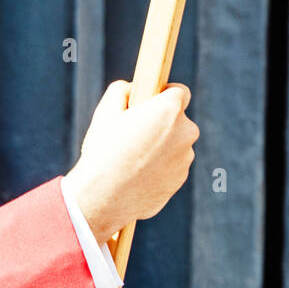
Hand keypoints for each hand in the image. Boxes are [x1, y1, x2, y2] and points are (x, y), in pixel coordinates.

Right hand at [64, 80, 199, 244]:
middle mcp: (185, 132)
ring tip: (132, 159)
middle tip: (135, 134)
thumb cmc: (103, 152)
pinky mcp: (180, 179)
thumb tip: (133, 90)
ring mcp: (185, 158)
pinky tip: (136, 175)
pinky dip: (159, 168)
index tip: (153, 103)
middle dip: (162, 124)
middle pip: (179, 121)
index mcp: (169, 110)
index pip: (181, 92)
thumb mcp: (105, 112)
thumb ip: (122, 90)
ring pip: (175, 146)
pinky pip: (172, 167)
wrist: (103, 197)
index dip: (166, 96)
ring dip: (161, 148)